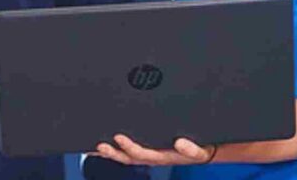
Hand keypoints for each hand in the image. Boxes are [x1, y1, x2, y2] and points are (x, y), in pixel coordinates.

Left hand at [94, 134, 215, 166]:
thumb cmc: (198, 149)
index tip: (118, 137)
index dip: (129, 146)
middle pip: (127, 157)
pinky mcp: (146, 149)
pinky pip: (127, 151)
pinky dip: (115, 148)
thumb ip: (191, 149)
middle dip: (112, 152)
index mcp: (161, 156)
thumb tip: (180, 143)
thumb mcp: (199, 151)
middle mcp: (151, 157)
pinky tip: (103, 144)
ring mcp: (147, 154)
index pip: (141, 153)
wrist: (202, 150)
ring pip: (124, 156)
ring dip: (110, 152)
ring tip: (94, 146)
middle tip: (99, 145)